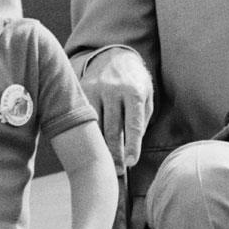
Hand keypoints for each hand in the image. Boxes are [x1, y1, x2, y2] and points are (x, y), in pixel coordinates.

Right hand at [81, 48, 152, 170]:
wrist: (114, 57)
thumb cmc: (135, 82)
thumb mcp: (147, 95)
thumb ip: (142, 119)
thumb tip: (131, 146)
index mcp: (134, 92)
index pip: (134, 124)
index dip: (132, 146)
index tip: (131, 163)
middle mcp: (113, 90)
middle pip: (112, 130)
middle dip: (114, 154)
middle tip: (116, 171)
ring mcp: (95, 90)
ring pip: (95, 126)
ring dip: (99, 148)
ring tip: (103, 164)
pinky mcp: (81, 91)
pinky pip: (83, 118)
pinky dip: (87, 134)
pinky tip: (90, 147)